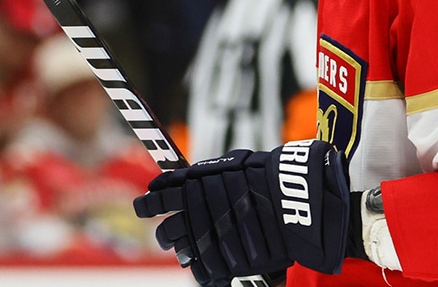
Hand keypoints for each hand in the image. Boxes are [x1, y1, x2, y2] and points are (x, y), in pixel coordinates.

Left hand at [134, 140, 349, 285]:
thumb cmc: (263, 176)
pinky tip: (204, 264)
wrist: (294, 195)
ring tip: (188, 249)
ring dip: (183, 250)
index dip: (148, 204)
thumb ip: (199, 176)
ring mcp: (210, 240)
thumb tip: (166, 183)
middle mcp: (197, 214)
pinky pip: (202, 271)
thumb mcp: (228, 166)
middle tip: (166, 235)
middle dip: (164, 234)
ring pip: (183, 253)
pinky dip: (202, 269)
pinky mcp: (226, 261)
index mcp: (195, 186)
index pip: (160, 198)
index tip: (143, 206)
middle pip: (166, 232)